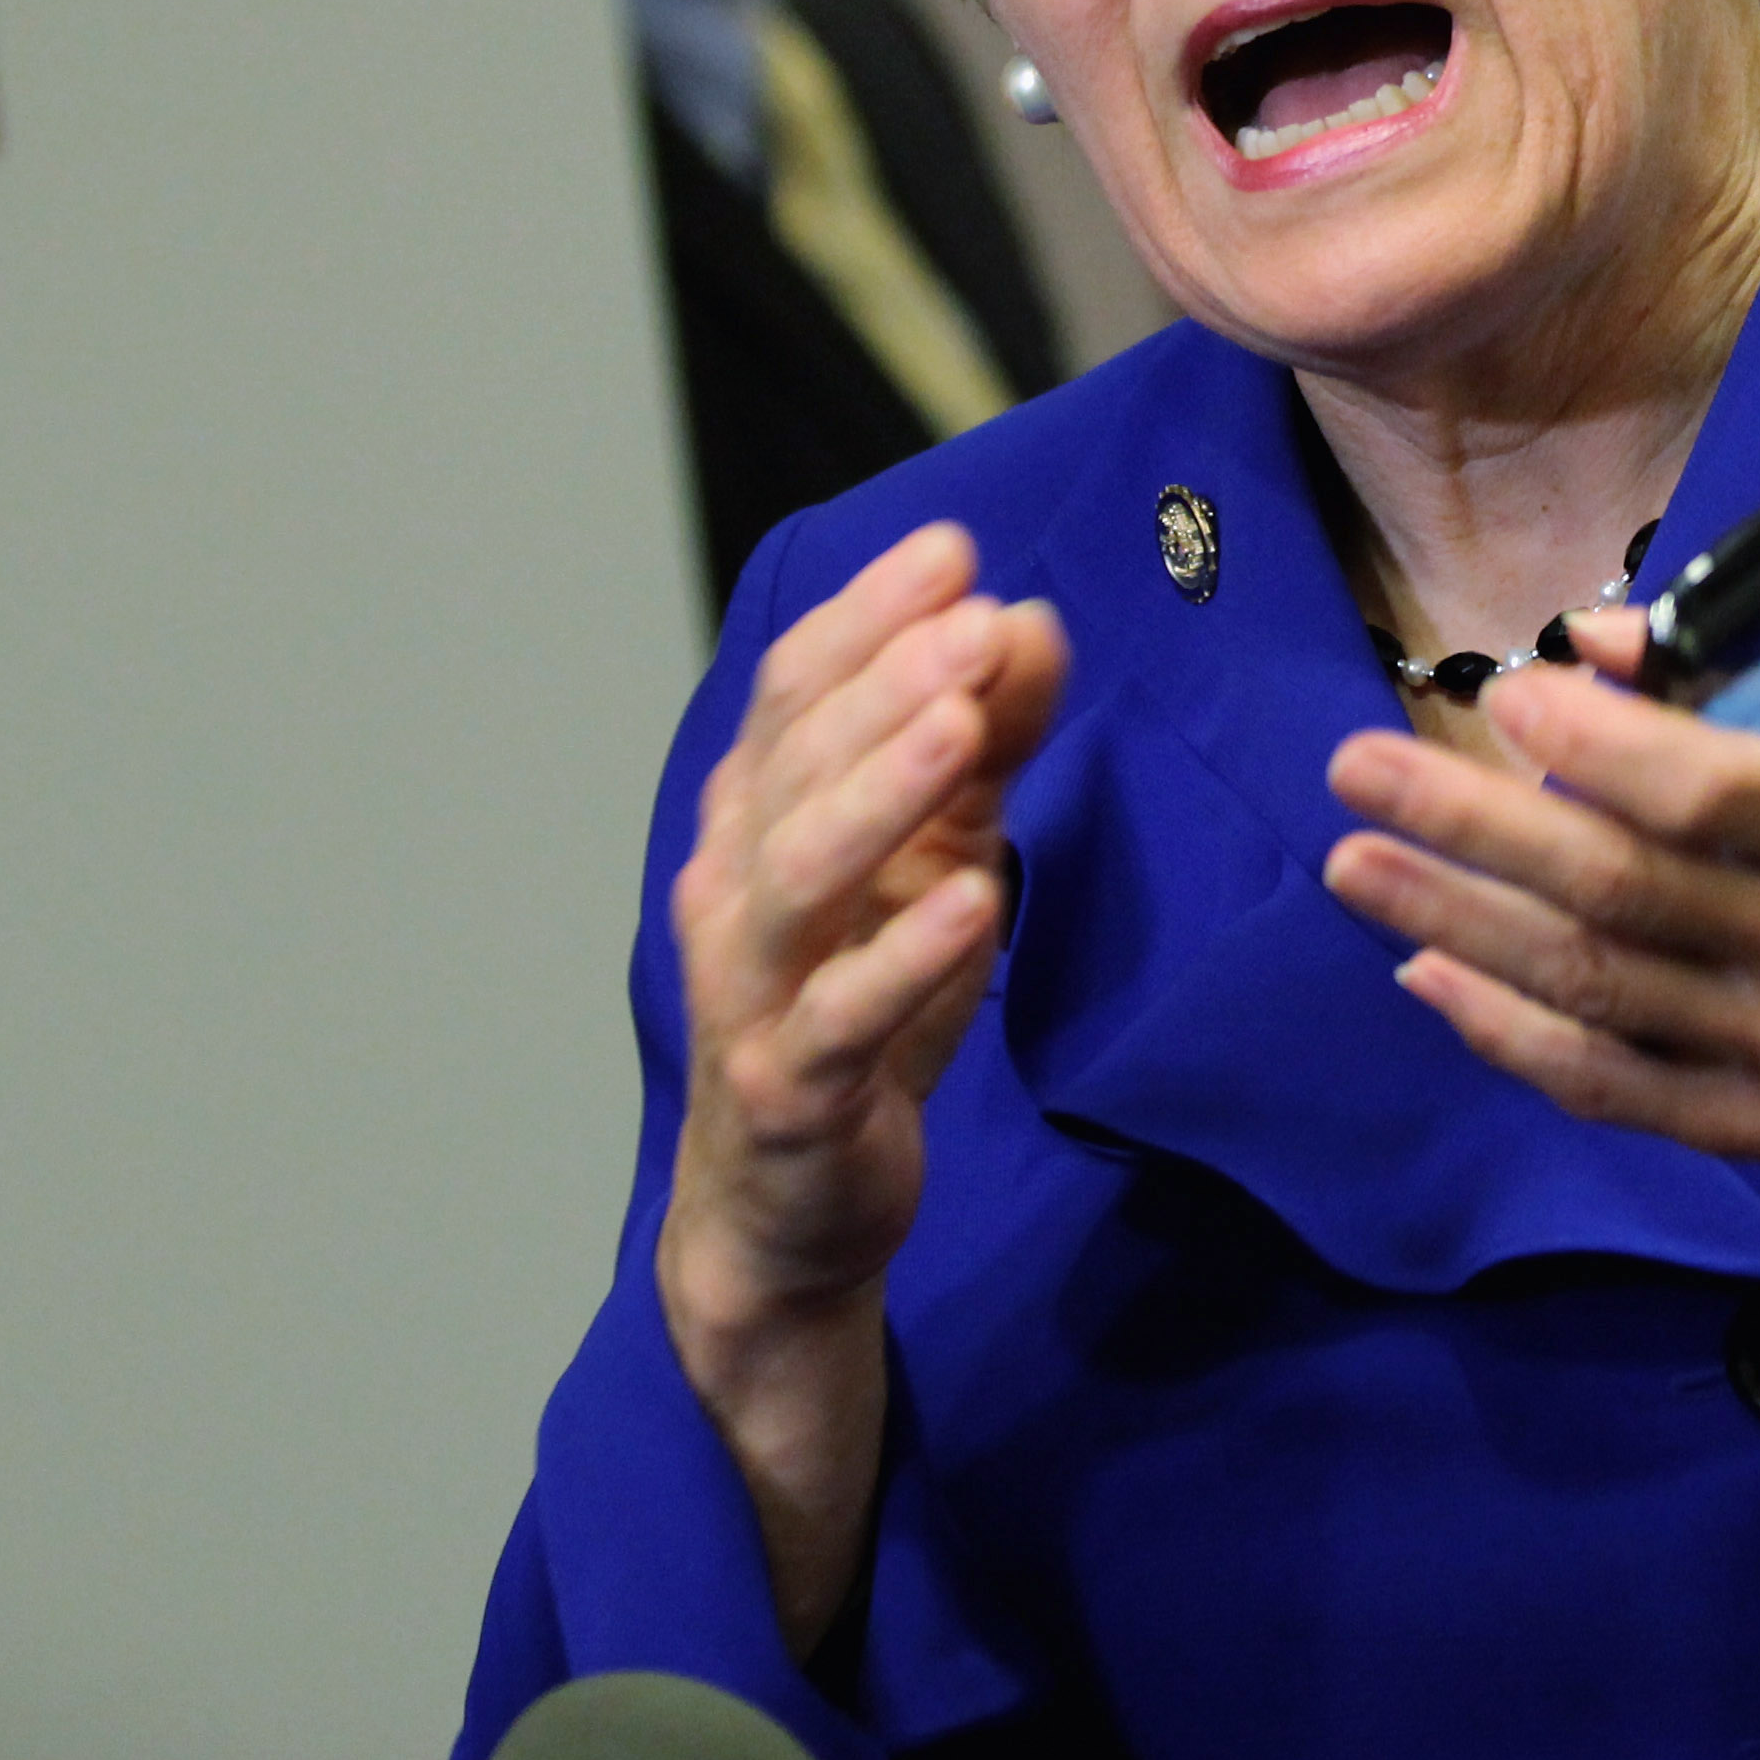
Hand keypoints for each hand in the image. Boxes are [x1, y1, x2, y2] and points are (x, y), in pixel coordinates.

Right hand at [655, 522, 1066, 1646]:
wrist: (790, 1212)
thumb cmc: (861, 1013)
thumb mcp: (938, 861)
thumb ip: (981, 745)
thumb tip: (1026, 617)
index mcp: (756, 819)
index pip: (796, 690)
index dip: (867, 616)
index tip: (953, 547)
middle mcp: (733, 891)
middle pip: (794, 763)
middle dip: (882, 681)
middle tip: (970, 614)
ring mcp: (752, 994)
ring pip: (800, 874)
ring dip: (880, 789)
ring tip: (959, 722)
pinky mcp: (791, 1091)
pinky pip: (843, 1016)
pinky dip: (906, 955)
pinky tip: (978, 899)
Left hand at [1319, 605, 1759, 1241]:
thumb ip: (1758, 641)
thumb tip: (1589, 636)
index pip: (1698, 789)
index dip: (1586, 741)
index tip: (1500, 692)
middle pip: (1613, 887)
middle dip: (1468, 825)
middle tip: (1354, 770)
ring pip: (1590, 988)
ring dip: (1454, 921)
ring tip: (1353, 863)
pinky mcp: (1758, 1123)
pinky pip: (1608, 1086)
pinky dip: (1507, 1033)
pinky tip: (1424, 970)